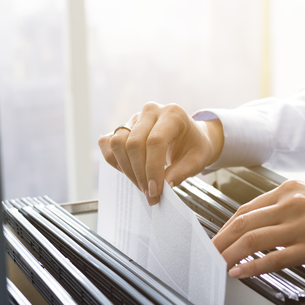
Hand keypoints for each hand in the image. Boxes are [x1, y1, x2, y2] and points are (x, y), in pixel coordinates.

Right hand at [98, 102, 223, 205]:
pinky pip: (107, 143)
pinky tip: (128, 172)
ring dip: (127, 169)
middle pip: (134, 143)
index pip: (155, 141)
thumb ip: (181, 172)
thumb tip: (164, 186)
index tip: (155, 191)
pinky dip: (113, 160)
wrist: (190, 138)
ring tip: (141, 185)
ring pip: (118, 143)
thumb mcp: (197, 160)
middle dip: (139, 174)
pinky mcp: (123, 127)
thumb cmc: (194, 147)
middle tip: (149, 193)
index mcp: (173, 114)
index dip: (152, 169)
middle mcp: (151, 111)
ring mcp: (134, 118)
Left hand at [211, 180, 304, 277]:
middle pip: (242, 223)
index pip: (247, 208)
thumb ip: (291, 204)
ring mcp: (301, 226)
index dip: (227, 225)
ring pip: (252, 240)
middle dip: (219, 240)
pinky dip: (252, 267)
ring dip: (229, 254)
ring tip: (217, 264)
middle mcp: (291, 204)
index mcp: (291, 190)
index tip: (218, 237)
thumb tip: (269, 219)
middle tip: (207, 253)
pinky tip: (240, 273)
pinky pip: (274, 259)